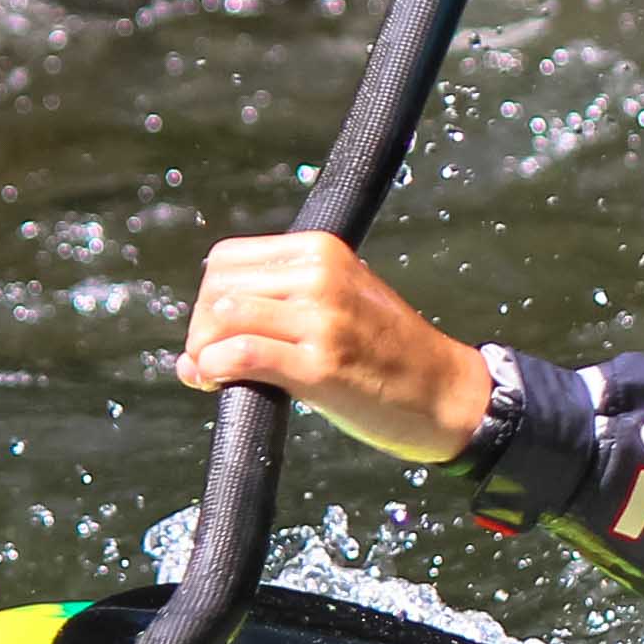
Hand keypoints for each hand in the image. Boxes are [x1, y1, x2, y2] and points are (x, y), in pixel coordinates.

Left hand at [176, 233, 495, 464]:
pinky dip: (214, 369)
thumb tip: (200, 340)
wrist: (443, 392)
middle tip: (209, 362)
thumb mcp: (340, 301)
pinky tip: (218, 383)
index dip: (206, 299)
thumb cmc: (388, 355)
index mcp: (321, 250)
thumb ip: (282, 304)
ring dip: (203, 351)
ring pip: (222, 316)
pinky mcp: (320, 364)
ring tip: (213, 375)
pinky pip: (240, 354)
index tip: (213, 334)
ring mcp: (322, 319)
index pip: (226, 259)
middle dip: (200, 328)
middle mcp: (320, 275)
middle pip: (217, 287)